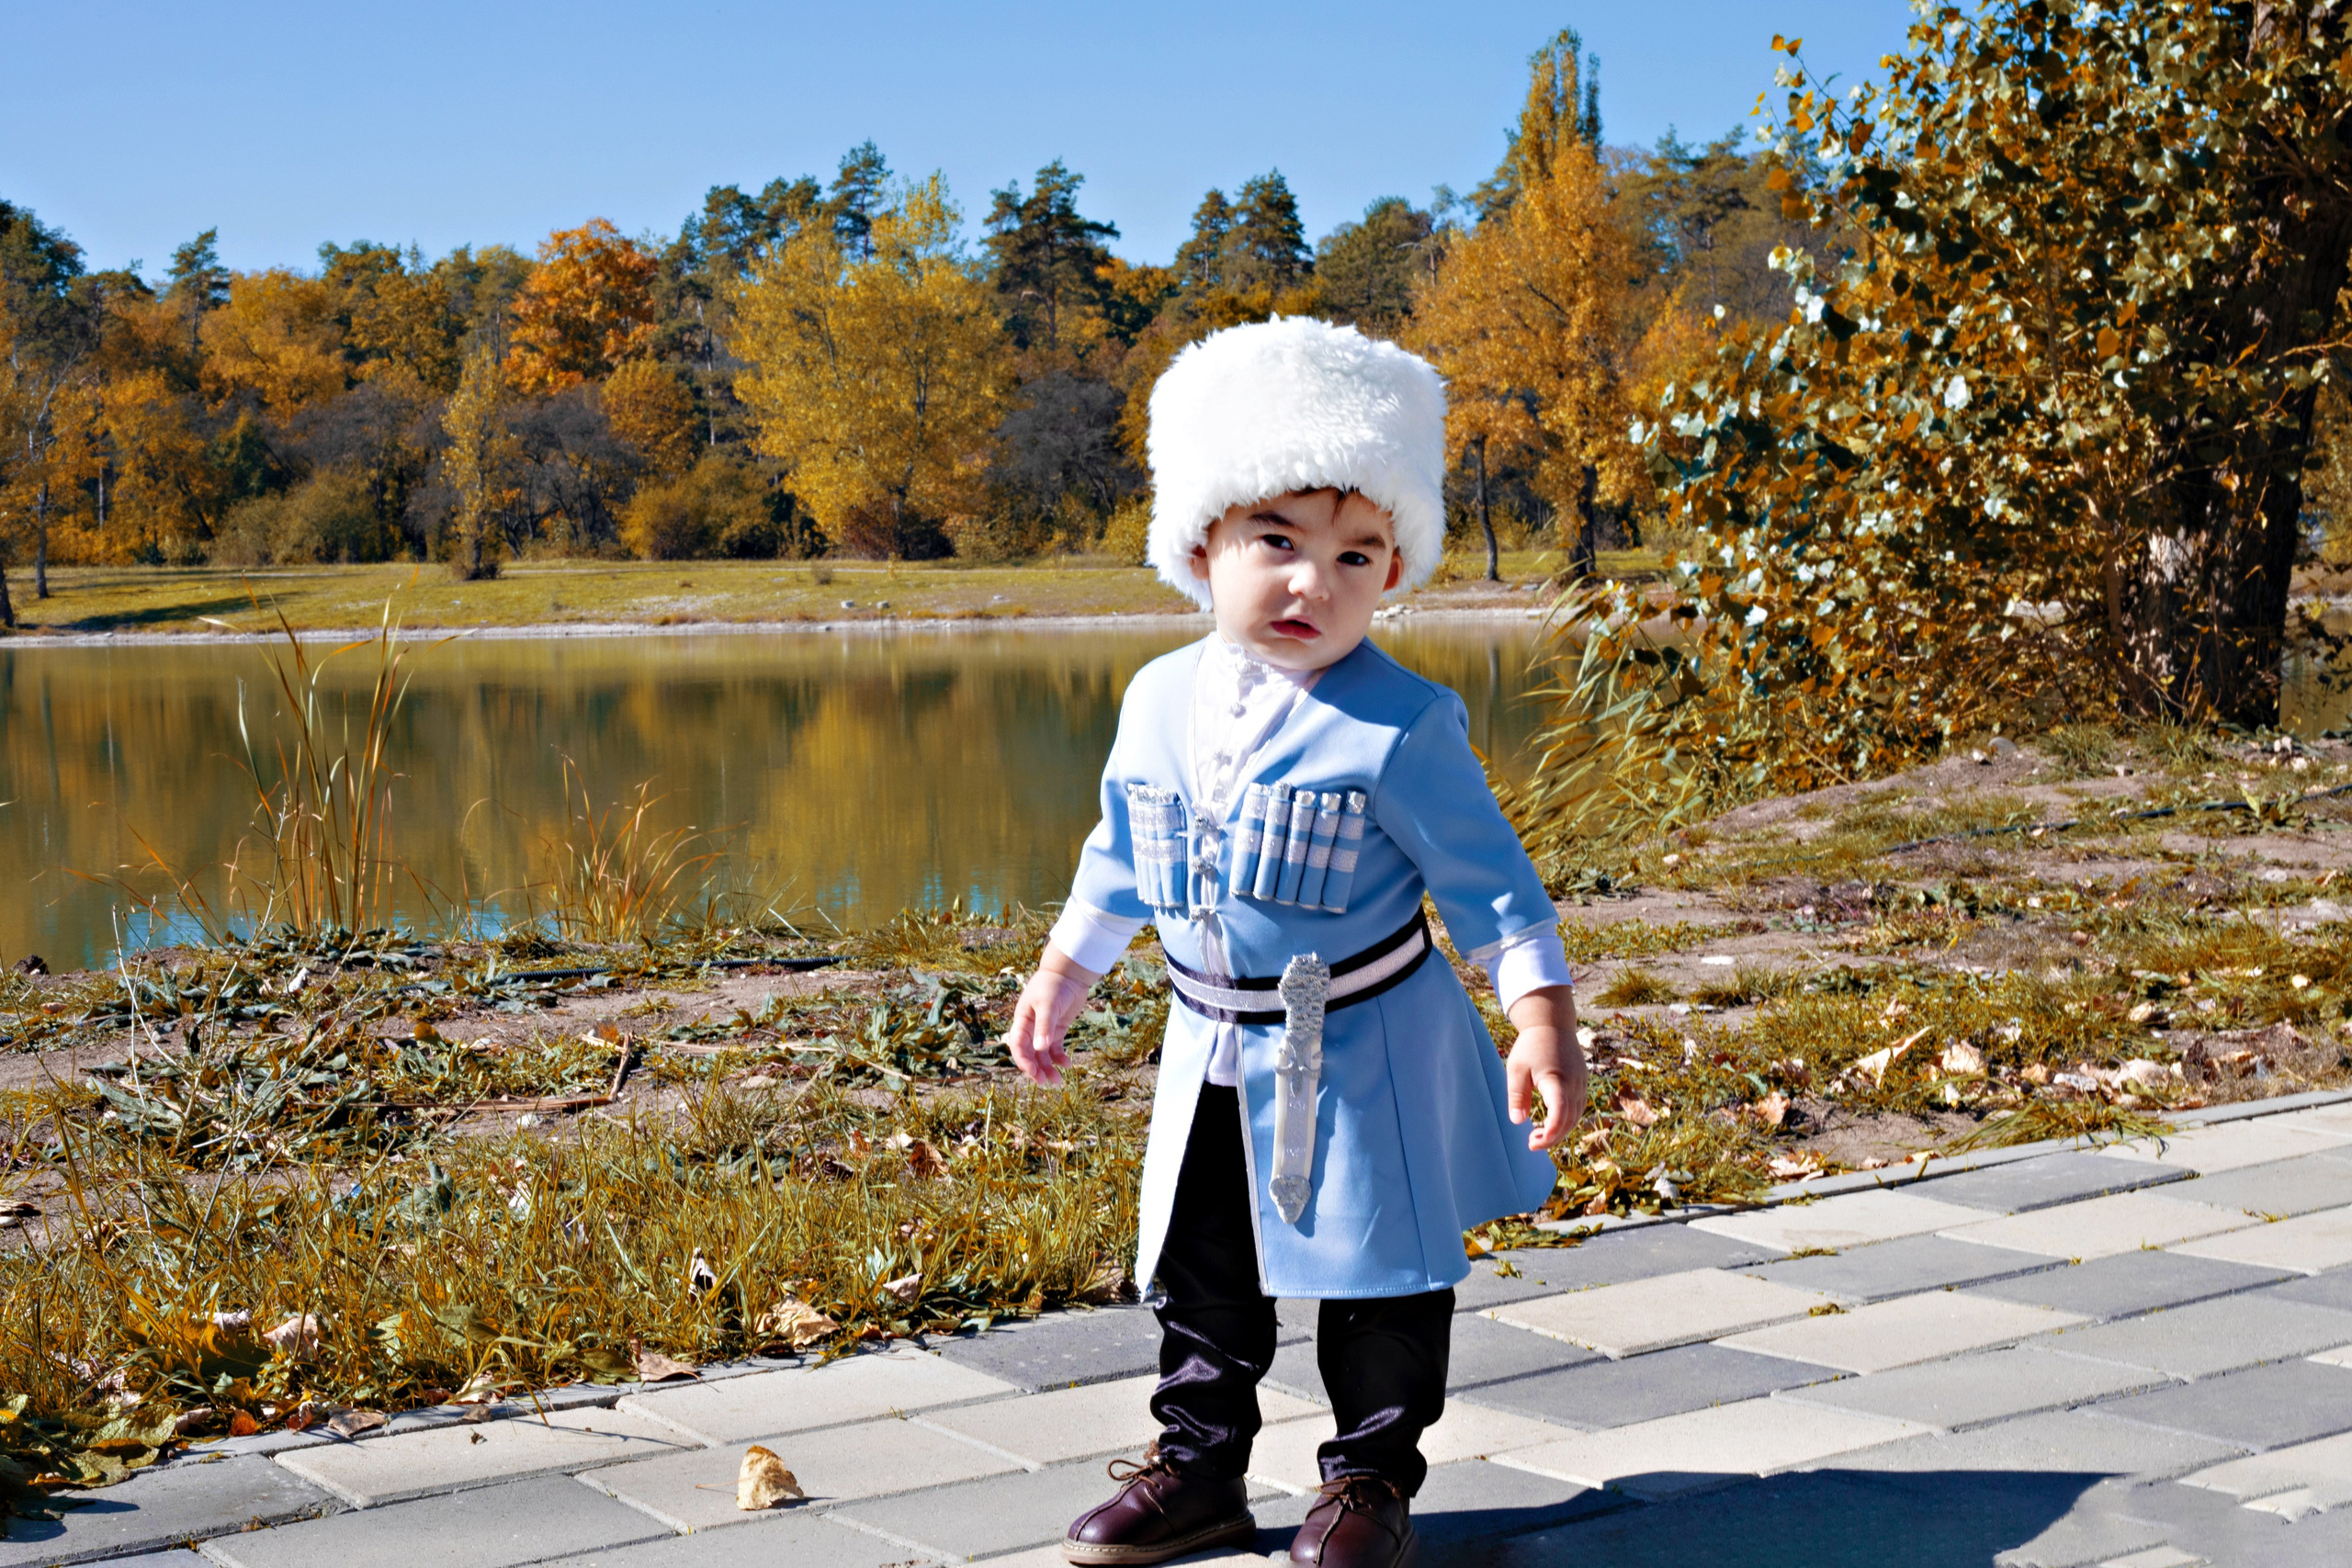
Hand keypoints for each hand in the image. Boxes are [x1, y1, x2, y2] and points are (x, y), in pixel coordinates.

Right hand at [1005, 945, 1099, 1086]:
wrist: (1070, 973)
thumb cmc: (1053, 985)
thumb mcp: (1048, 1005)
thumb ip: (1044, 1026)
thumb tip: (1040, 1049)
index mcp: (1022, 1020)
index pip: (1017, 1045)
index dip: (1023, 1061)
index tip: (1033, 1073)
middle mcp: (1031, 1027)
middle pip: (1029, 1053)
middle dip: (1036, 1069)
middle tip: (1046, 1082)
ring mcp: (1044, 1029)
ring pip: (1042, 1054)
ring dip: (1048, 1067)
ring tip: (1057, 1081)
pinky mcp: (1057, 1029)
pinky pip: (1055, 1048)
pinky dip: (1059, 1058)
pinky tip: (1067, 1065)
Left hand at [1504, 985, 1585, 1151]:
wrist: (1553, 1023)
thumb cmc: (1531, 1045)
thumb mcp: (1516, 1068)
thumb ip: (1517, 1095)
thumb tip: (1517, 1121)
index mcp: (1557, 1079)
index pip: (1560, 1113)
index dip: (1550, 1133)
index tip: (1532, 1143)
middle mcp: (1574, 1084)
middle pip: (1569, 1120)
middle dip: (1552, 1137)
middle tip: (1531, 1143)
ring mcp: (1581, 1083)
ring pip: (1575, 1116)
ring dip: (1560, 1130)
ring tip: (1539, 1135)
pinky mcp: (1582, 1082)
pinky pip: (1578, 1107)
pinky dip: (1566, 1120)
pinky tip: (1552, 1123)